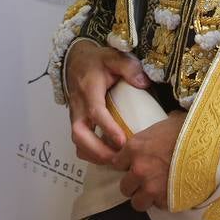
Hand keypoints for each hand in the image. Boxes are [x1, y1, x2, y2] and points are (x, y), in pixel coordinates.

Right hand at [65, 40, 150, 164]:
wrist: (76, 61)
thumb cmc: (97, 61)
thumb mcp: (114, 57)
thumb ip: (129, 68)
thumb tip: (143, 83)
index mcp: (89, 90)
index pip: (96, 112)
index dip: (108, 128)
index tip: (122, 141)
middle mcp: (79, 106)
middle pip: (80, 134)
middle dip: (97, 150)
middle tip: (119, 160)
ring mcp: (76, 116)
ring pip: (78, 142)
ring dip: (94, 155)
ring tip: (116, 162)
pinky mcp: (77, 123)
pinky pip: (80, 143)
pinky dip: (92, 154)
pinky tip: (109, 156)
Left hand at [111, 111, 185, 210]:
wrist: (209, 144)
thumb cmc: (185, 130)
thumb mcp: (159, 128)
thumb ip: (146, 139)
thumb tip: (145, 140)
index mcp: (134, 149)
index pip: (116, 164)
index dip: (126, 165)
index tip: (134, 165)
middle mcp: (138, 170)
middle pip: (124, 187)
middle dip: (134, 184)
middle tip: (146, 179)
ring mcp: (151, 187)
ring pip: (138, 203)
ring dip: (145, 197)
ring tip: (156, 191)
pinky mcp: (166, 200)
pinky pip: (159, 206)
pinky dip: (164, 201)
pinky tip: (172, 191)